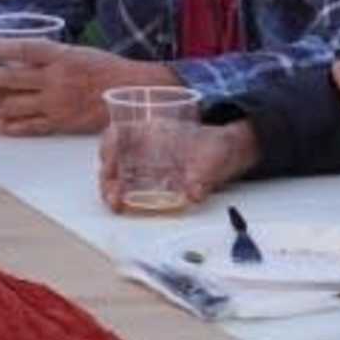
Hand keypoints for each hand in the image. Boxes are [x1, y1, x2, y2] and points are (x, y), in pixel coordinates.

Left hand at [0, 40, 153, 135]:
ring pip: (14, 105)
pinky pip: (28, 127)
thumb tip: (11, 57)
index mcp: (60, 57)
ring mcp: (57, 104)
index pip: (22, 50)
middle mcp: (56, 80)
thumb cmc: (103, 68)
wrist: (133, 91)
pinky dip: (7, 126)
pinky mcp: (61, 123)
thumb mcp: (75, 52)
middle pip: (11, 78)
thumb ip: (46, 56)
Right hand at [104, 112, 256, 214]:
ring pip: (119, 176)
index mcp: (152, 132)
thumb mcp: (214, 156)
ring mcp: (148, 166)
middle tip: (113, 197)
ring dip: (112, 190)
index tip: (111, 165)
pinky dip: (126, 198)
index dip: (108, 148)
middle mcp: (144, 148)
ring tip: (116, 205)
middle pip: (113, 159)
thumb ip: (203, 175)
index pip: (118, 134)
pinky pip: (133, 189)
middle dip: (107, 178)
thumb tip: (193, 194)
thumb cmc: (218, 145)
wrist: (232, 153)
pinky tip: (126, 207)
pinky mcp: (156, 183)